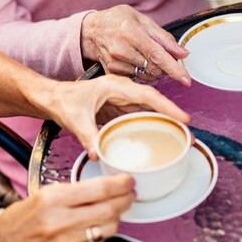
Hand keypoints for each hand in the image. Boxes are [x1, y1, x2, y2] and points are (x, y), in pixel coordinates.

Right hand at [0, 176, 134, 241]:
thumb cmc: (23, 216)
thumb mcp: (46, 193)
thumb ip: (76, 189)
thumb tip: (107, 185)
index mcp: (53, 200)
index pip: (99, 189)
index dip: (120, 183)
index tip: (128, 179)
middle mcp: (60, 222)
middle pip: (109, 209)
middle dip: (126, 198)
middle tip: (130, 192)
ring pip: (109, 228)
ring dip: (118, 216)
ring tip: (117, 206)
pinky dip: (105, 230)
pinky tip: (102, 222)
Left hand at [42, 74, 190, 158]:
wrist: (53, 98)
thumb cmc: (63, 101)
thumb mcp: (74, 119)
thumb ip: (87, 135)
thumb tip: (98, 154)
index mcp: (115, 86)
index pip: (148, 96)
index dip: (168, 107)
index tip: (183, 118)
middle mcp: (123, 91)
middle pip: (154, 103)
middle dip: (172, 117)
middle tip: (188, 134)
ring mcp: (122, 99)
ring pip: (149, 110)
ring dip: (164, 122)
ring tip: (180, 137)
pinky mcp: (120, 109)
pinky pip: (140, 116)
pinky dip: (152, 125)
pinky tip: (161, 136)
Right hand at [81, 5, 190, 85]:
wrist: (91, 30)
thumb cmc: (119, 21)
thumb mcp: (143, 20)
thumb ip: (164, 38)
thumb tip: (183, 53)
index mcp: (132, 33)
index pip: (158, 55)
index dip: (174, 69)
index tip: (187, 81)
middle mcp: (122, 50)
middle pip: (154, 68)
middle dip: (166, 67)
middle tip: (164, 57)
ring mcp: (115, 63)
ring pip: (147, 76)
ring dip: (155, 71)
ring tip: (148, 56)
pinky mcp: (112, 72)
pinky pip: (136, 79)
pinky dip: (143, 74)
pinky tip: (138, 62)